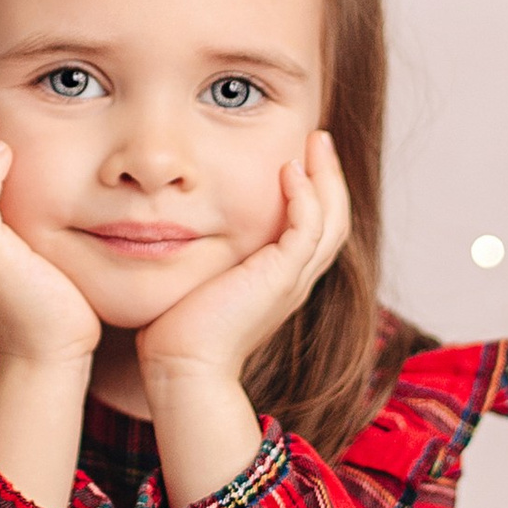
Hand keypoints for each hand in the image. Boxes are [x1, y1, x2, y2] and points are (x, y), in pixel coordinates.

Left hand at [136, 135, 351, 507]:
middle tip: (319, 139)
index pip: (312, 228)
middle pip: (334, 220)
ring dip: (326, 177)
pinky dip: (305, 196)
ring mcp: (291, 280)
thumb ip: (201, 254)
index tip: (298, 155)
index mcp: (278, 281)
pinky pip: (307, 229)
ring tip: (316, 141)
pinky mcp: (280, 278)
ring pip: (331, 220)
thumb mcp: (196, 280)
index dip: (313, 191)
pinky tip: (289, 170)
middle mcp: (293, 280)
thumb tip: (173, 226)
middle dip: (329, 176)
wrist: (183, 369)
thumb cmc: (176, 332)